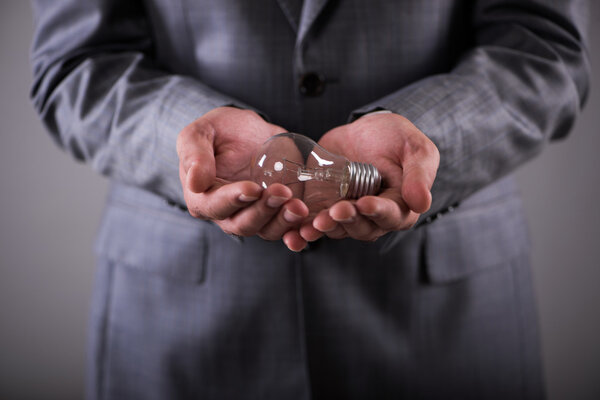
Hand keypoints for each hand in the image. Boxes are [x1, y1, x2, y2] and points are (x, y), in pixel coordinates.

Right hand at [176, 107, 308, 249]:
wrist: (249, 131)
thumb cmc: (219, 131)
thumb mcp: (201, 133)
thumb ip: (194, 154)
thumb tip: (194, 183)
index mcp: (203, 197)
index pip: (215, 206)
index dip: (234, 199)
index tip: (252, 188)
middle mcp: (227, 214)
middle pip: (243, 224)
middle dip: (263, 210)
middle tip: (282, 191)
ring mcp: (255, 216)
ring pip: (267, 230)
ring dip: (283, 221)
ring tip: (299, 206)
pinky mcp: (278, 214)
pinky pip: (288, 229)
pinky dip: (298, 230)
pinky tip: (308, 221)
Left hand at [299, 112, 438, 241]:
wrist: (363, 131)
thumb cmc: (395, 138)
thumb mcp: (414, 148)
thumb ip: (419, 174)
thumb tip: (422, 204)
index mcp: (401, 207)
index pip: (391, 215)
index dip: (377, 211)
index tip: (364, 203)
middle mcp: (374, 218)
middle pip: (362, 228)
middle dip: (347, 220)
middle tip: (335, 210)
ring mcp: (348, 216)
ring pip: (337, 229)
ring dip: (326, 229)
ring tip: (314, 224)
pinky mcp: (325, 209)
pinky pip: (315, 224)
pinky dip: (304, 229)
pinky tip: (294, 231)